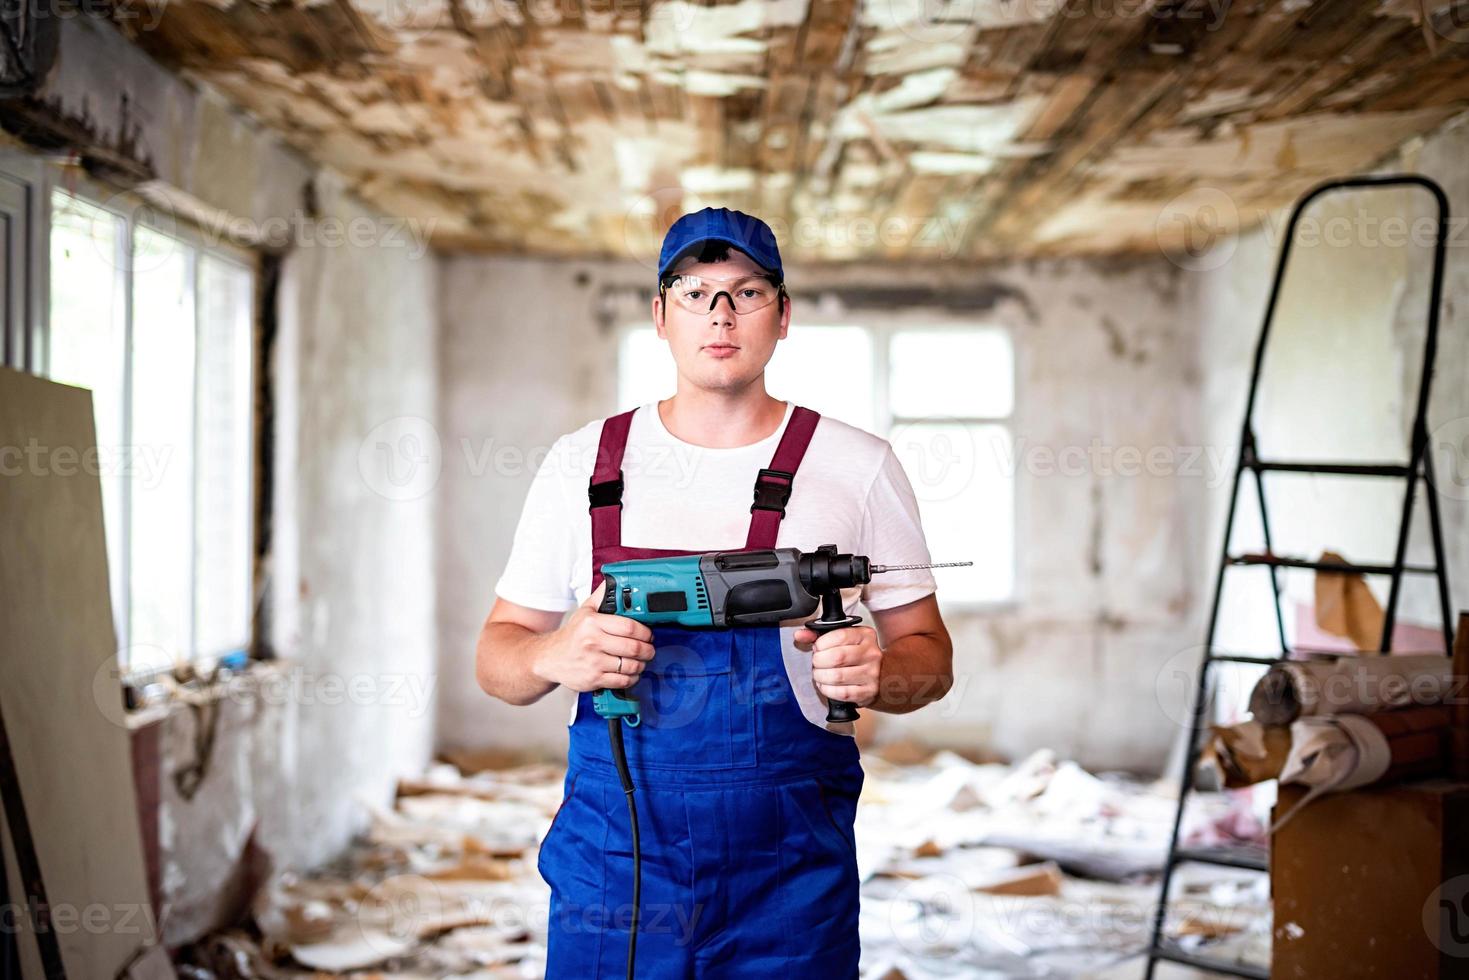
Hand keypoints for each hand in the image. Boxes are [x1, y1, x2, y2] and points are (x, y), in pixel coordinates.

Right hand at [533, 581, 655, 692]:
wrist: (550, 658)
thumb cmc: (572, 635)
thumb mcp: (584, 611)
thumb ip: (602, 596)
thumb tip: (615, 579)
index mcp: (592, 623)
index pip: (629, 627)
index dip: (645, 632)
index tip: (648, 634)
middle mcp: (592, 642)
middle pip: (633, 648)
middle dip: (648, 649)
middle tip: (649, 649)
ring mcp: (593, 663)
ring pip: (630, 666)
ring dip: (642, 664)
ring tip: (642, 660)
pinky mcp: (594, 679)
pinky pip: (622, 681)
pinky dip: (632, 678)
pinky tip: (631, 673)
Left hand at [792, 624, 882, 707]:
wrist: (878, 674)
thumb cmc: (855, 655)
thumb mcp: (840, 639)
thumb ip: (818, 635)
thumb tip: (800, 635)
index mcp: (865, 636)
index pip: (840, 636)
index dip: (822, 643)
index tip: (817, 648)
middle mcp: (871, 654)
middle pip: (837, 657)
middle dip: (819, 661)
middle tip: (816, 662)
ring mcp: (872, 674)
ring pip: (837, 676)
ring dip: (821, 676)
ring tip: (819, 674)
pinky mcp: (868, 692)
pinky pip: (842, 693)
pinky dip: (827, 690)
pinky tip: (825, 685)